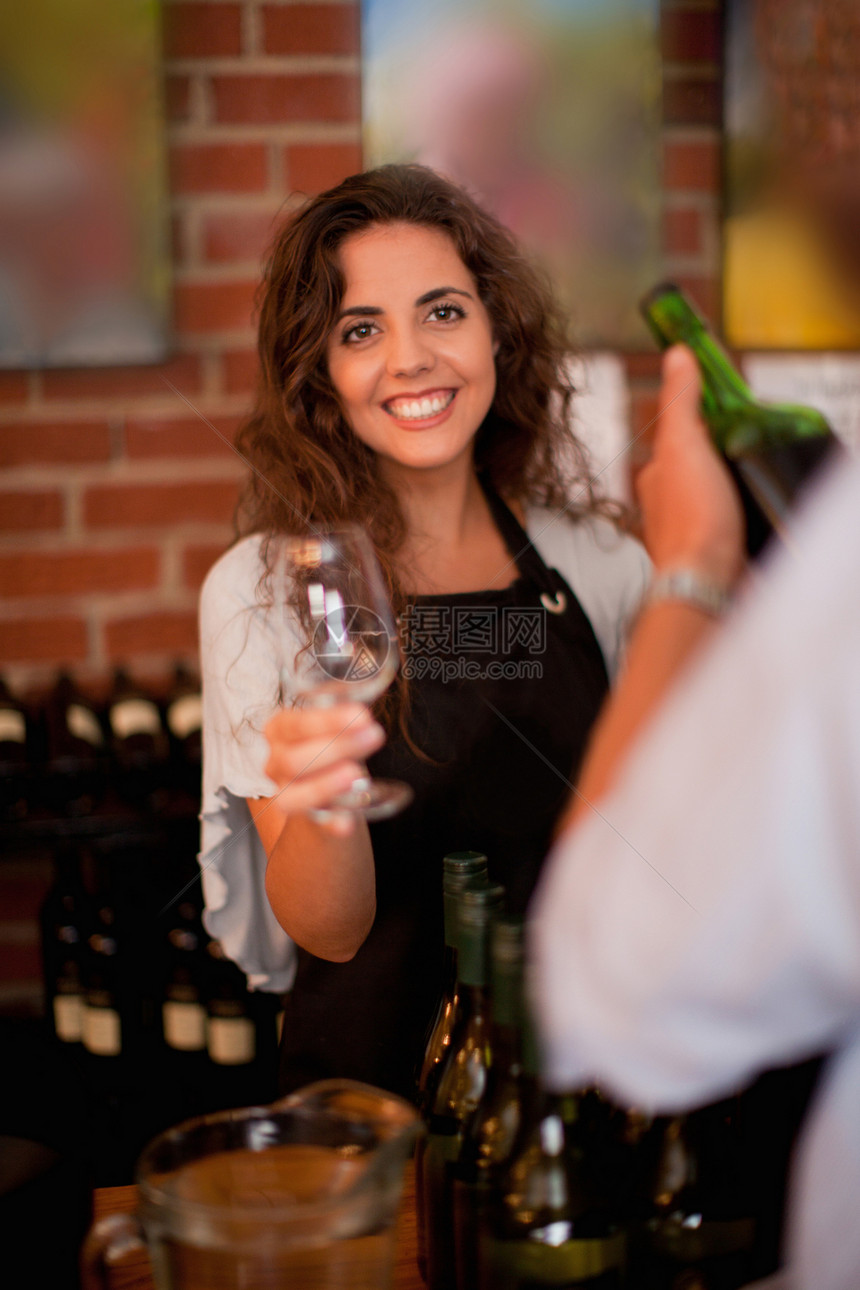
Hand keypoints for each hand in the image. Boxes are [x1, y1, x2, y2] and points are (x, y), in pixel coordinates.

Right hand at [263, 702, 385, 834]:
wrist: (328, 781)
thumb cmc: (331, 741)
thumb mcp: (334, 722)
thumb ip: (346, 715)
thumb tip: (365, 716)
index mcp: (279, 731)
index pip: (295, 725)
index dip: (327, 722)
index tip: (363, 716)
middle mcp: (276, 763)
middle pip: (292, 760)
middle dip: (336, 748)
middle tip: (375, 735)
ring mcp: (286, 793)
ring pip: (292, 797)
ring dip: (326, 785)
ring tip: (358, 774)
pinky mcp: (306, 819)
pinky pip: (315, 824)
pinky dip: (331, 824)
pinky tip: (346, 823)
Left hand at [636, 345, 745, 588]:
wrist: (706, 583)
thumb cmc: (692, 520)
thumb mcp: (684, 445)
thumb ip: (680, 402)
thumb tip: (676, 355)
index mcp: (655, 475)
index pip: (680, 435)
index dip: (707, 419)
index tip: (733, 407)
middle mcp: (667, 503)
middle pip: (700, 465)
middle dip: (725, 455)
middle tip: (753, 443)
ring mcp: (690, 529)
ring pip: (715, 495)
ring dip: (734, 485)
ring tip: (756, 476)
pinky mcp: (713, 551)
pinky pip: (729, 522)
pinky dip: (742, 512)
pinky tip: (755, 509)